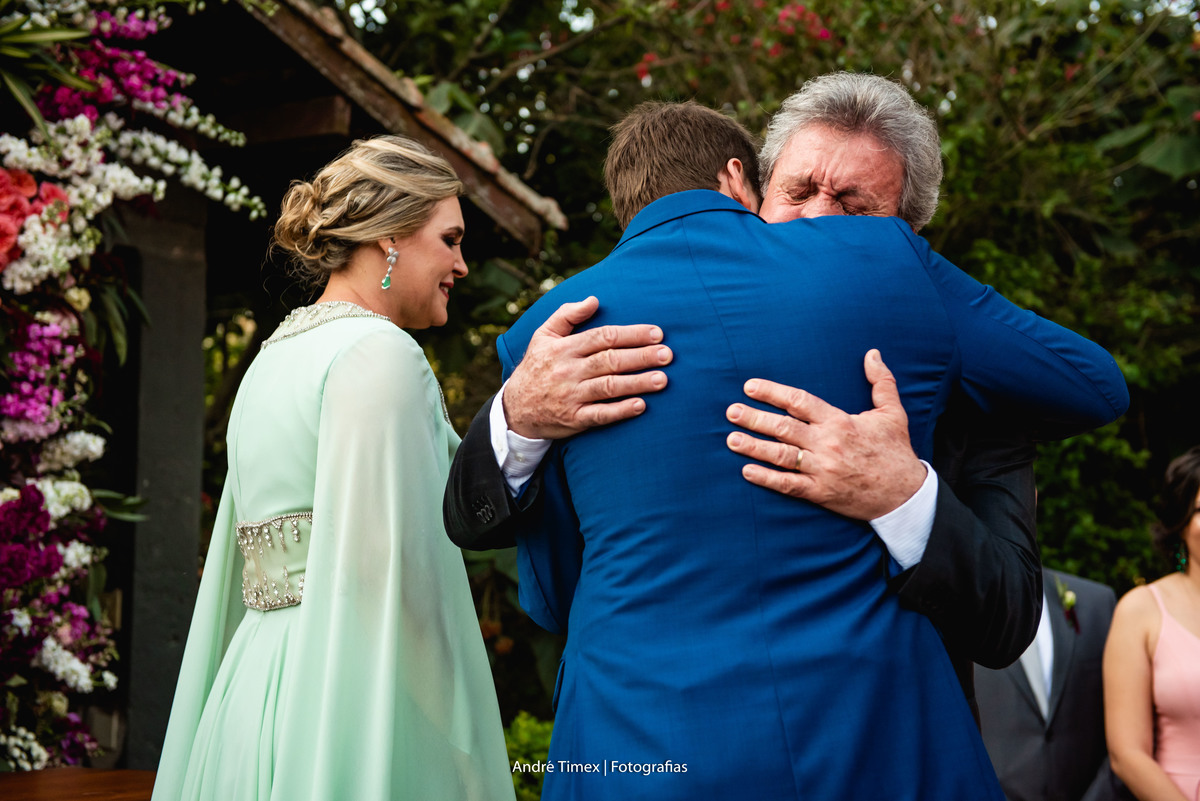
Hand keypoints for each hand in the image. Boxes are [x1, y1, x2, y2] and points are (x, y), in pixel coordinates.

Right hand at [504, 296, 671, 438]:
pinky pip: (599, 415)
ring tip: (662, 379)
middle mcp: (569, 370)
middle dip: (641, 357)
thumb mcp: (543, 336)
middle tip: (667, 355)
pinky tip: (640, 406)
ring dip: (637, 383)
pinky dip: (620, 411)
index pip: (604, 337)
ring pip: (609, 387)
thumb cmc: (537, 367)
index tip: (657, 333)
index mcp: (565, 348)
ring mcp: (571, 396)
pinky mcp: (574, 419)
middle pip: (610, 360)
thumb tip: (594, 299)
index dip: (632, 334)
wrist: (515, 408)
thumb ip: (567, 314)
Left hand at [724, 349, 925, 519]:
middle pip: (783, 427)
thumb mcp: (893, 413)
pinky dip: (766, 479)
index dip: (772, 392)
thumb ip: (881, 382)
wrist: (905, 495)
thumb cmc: (896, 452)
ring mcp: (822, 470)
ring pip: (780, 456)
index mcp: (840, 422)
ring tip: (731, 439)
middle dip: (754, 418)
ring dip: (753, 447)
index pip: (799, 402)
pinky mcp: (820, 492)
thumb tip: (872, 353)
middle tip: (731, 411)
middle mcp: (827, 444)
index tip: (750, 387)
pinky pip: (788, 485)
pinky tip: (747, 472)